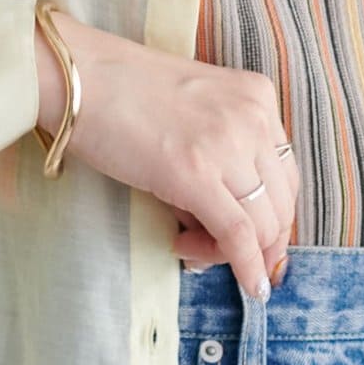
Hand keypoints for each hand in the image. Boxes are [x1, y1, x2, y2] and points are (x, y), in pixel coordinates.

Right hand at [33, 8, 298, 300]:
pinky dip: (248, 267)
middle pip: (280, 202)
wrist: (78, 76)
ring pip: (262, 222)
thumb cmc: (122, 93)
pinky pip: (239, 234)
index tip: (256, 243)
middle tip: (217, 253)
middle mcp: (254, 118)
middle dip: (259, 241)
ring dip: (236, 253)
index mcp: (257, 96)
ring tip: (190, 248)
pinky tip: (250, 288)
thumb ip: (220, 154)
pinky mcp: (196, 173)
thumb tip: (229, 225)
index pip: (285, 173)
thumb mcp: (194, 112)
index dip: (273, 216)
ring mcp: (228, 144)